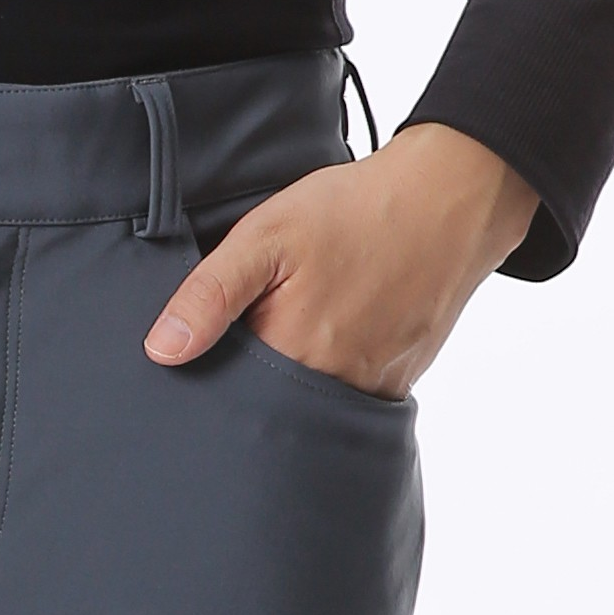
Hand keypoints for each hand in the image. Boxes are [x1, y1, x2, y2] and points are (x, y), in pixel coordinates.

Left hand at [143, 123, 539, 397]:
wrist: (451, 198)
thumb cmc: (355, 211)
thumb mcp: (267, 237)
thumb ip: (211, 294)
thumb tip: (162, 351)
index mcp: (291, 356)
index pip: (227, 400)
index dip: (207, 387)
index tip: (197, 372)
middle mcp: (333, 388)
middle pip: (270, 416)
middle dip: (249, 399)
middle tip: (250, 353)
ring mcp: (371, 391)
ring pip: (311, 415)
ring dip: (292, 396)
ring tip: (293, 347)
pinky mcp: (397, 384)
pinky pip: (351, 405)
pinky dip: (331, 389)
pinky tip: (330, 349)